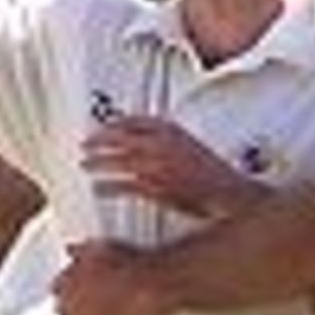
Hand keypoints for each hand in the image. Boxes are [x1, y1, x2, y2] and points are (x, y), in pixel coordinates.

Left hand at [53, 239, 172, 314]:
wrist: (150, 284)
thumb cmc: (127, 261)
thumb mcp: (100, 247)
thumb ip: (81, 250)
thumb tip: (68, 249)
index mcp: (68, 280)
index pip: (56, 288)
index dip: (67, 290)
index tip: (77, 291)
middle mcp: (70, 303)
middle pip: (60, 310)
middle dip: (70, 309)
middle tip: (86, 310)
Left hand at [80, 119, 259, 220]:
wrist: (229, 194)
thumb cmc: (213, 176)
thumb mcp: (191, 148)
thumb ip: (169, 142)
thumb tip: (149, 144)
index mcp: (172, 131)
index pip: (135, 120)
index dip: (115, 123)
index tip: (103, 127)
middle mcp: (162, 144)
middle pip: (120, 136)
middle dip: (99, 139)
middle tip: (86, 145)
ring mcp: (157, 165)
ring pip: (117, 160)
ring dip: (98, 162)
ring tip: (86, 165)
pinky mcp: (155, 188)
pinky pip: (124, 185)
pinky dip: (108, 187)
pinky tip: (99, 189)